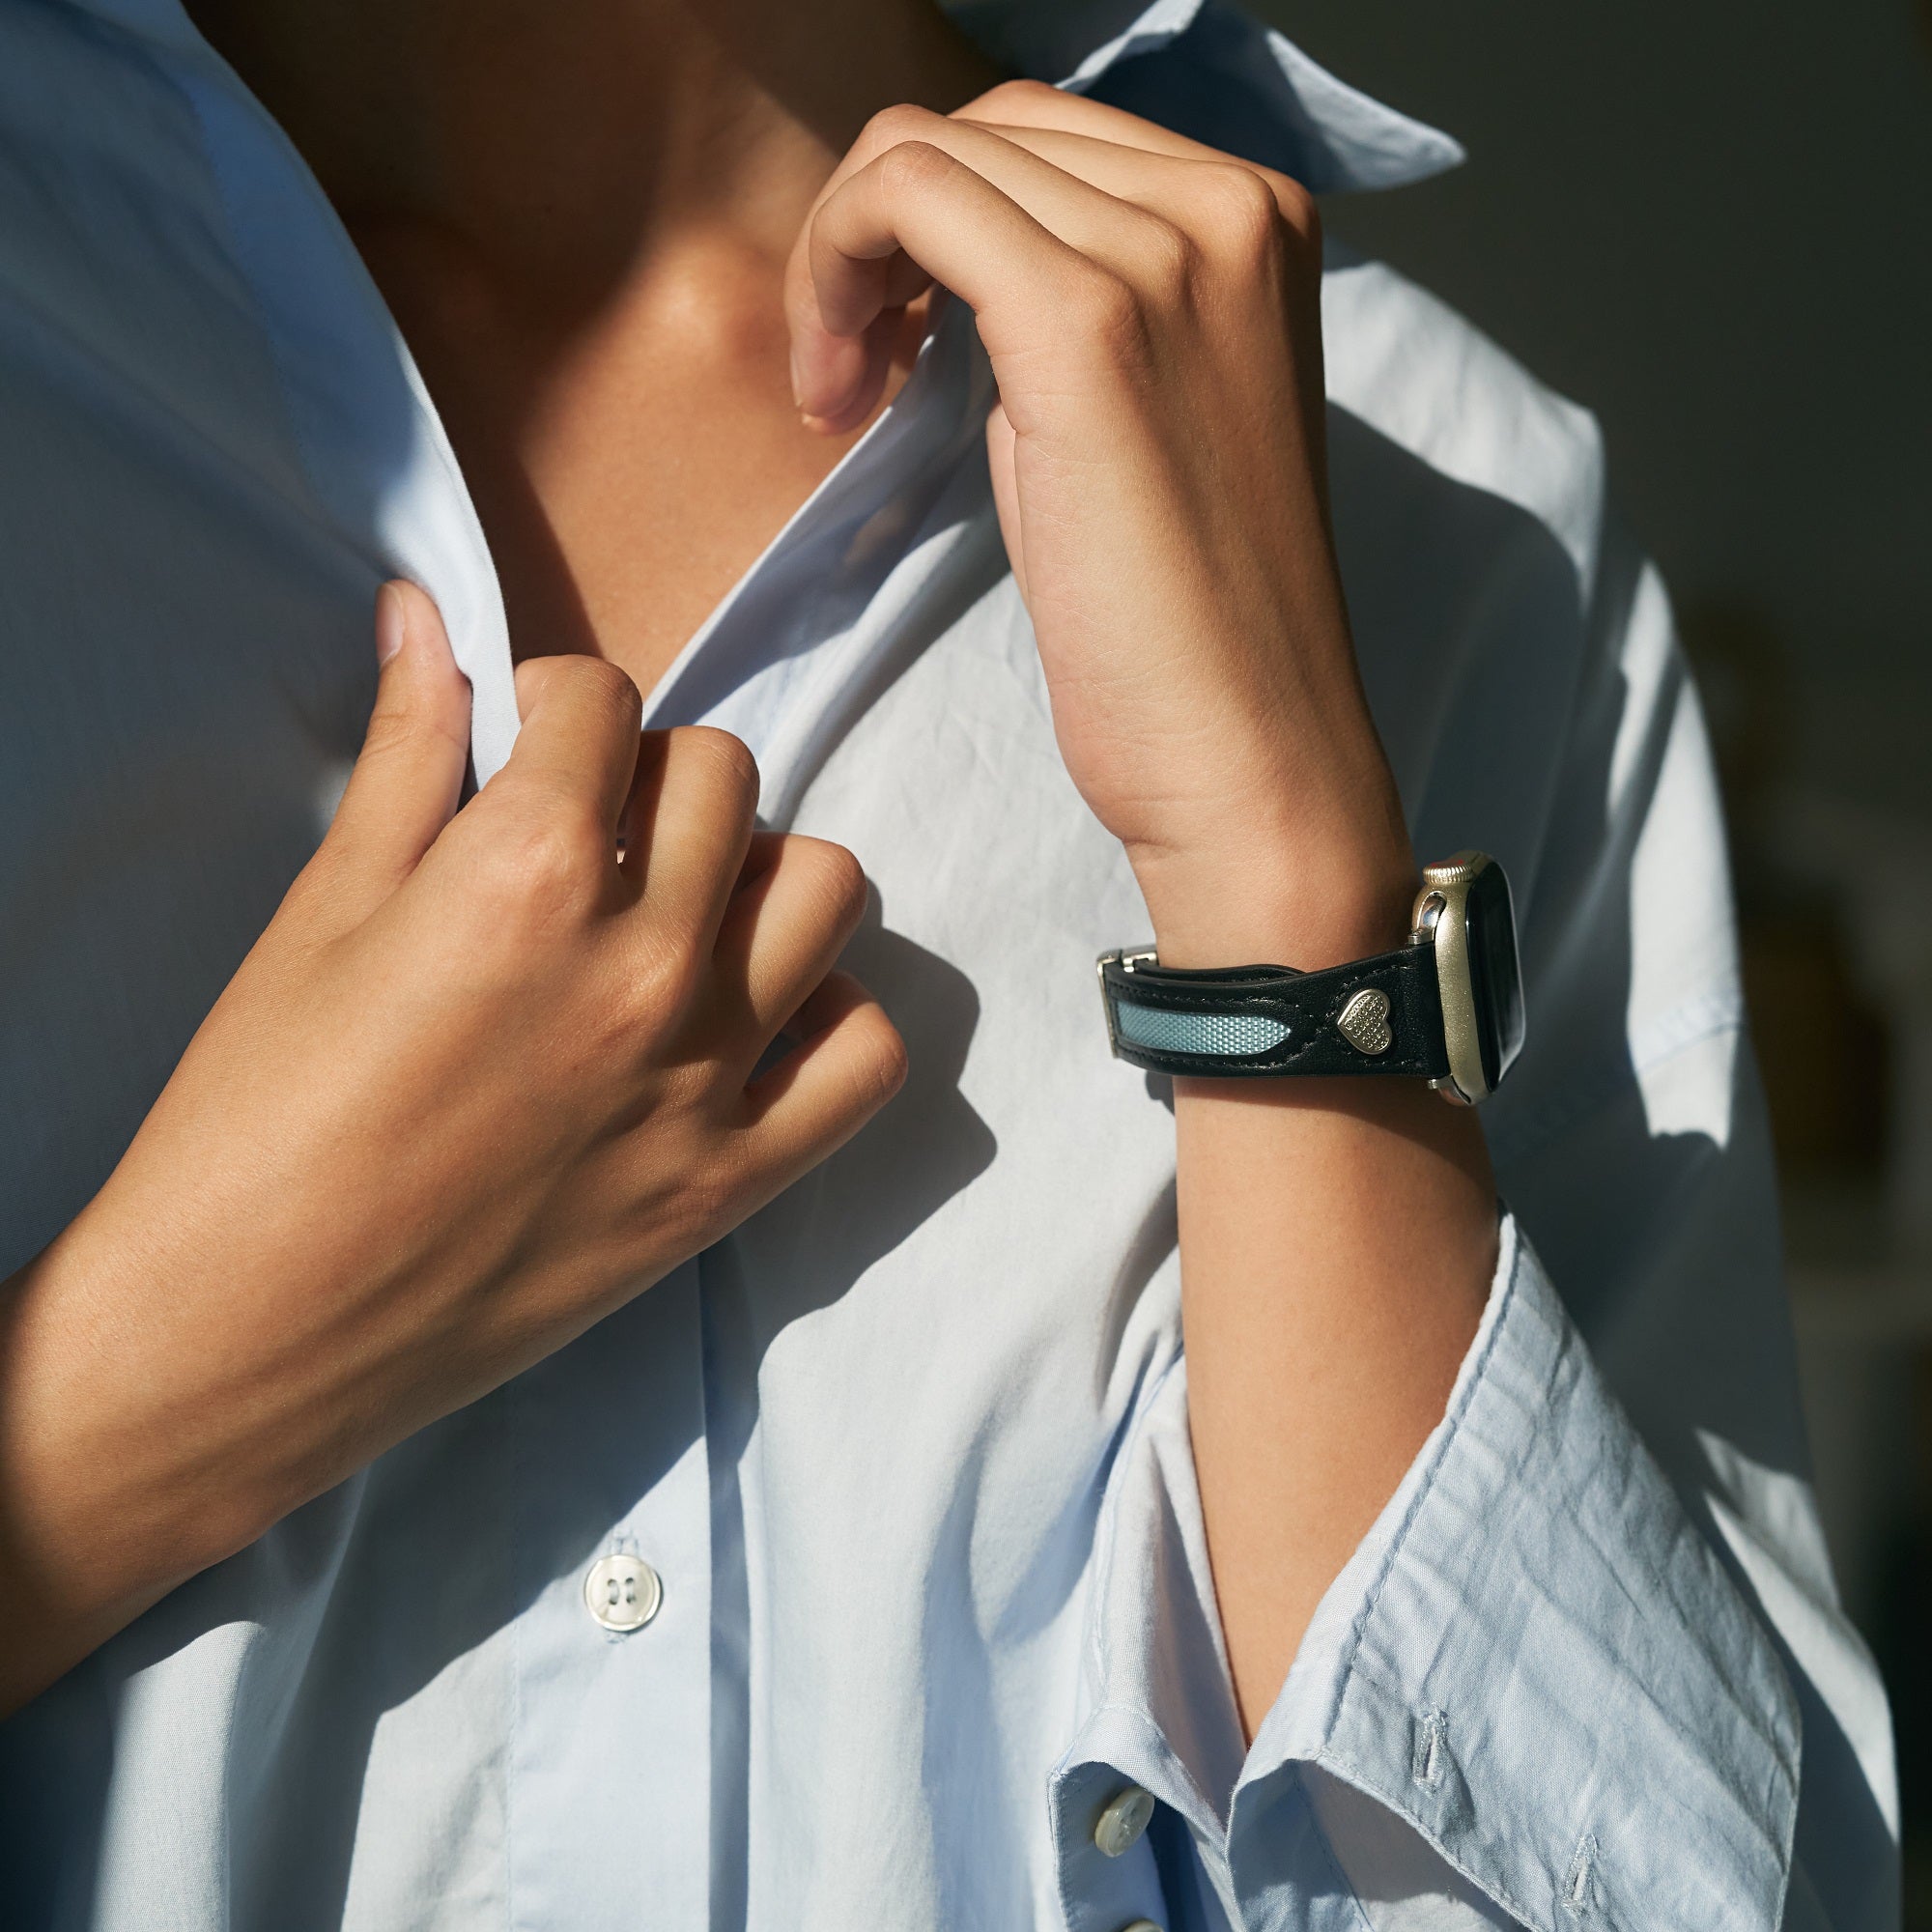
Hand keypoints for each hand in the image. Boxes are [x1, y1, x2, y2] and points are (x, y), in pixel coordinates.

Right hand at [0, 583, 903, 1705]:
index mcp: (526, 876)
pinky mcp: (733, 1182)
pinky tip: (756, 1017)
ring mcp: (707, 1078)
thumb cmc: (253, 1122)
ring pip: (824, 888)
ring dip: (756, 870)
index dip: (554, 702)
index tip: (527, 741)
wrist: (249, 1333)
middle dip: (653, 773)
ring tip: (680, 908)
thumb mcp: (318, 915)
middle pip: (724, 775)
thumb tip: (426, 616)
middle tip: (591, 829)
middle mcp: (645, 962)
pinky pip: (867, 1056)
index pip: (604, 700)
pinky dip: (830, 1015)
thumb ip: (404, 754)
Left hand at [786, 82, 1415, 963]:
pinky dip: (834, 272)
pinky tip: (838, 394)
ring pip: (925, 153)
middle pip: (979, 124)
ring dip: (843, 259)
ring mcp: (1170, 254)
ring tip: (842, 395)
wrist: (1250, 757)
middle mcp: (1229, 204)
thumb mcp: (1139, 421)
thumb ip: (1074, 313)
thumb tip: (958, 264)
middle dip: (877, 231)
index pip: (1039, 133)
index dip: (931, 224)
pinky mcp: (1091, 326)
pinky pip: (908, 199)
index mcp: (1258, 217)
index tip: (894, 347)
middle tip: (850, 377)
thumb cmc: (1186, 626)